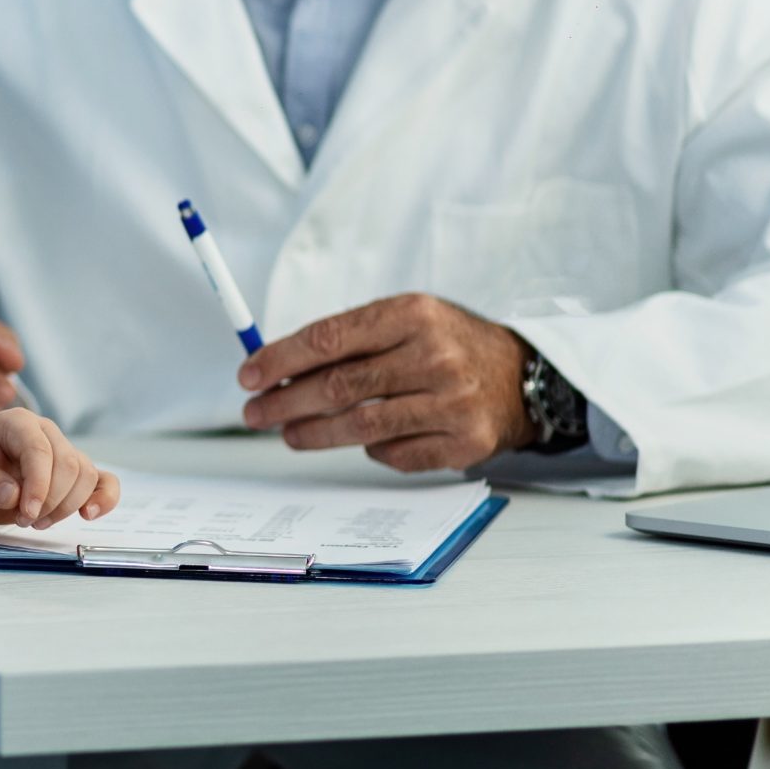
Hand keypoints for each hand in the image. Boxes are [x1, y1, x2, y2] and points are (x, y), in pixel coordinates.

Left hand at [0, 407, 117, 528]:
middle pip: (69, 465)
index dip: (38, 485)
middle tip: (23, 520)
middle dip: (51, 500)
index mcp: (17, 422)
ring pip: (86, 476)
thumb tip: (11, 494)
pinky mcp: (71, 475)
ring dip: (66, 506)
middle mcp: (45, 432)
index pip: (39, 451)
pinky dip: (103, 498)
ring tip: (35, 522)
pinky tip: (89, 515)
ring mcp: (62, 452)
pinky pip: (102, 482)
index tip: (24, 514)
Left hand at [237, 293, 536, 472]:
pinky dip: (370, 450)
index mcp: (413, 314)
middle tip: (255, 413)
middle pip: (340, 386)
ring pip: (362, 427)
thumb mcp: (405, 319)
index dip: (280, 360)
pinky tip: (359, 442)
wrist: (521, 376)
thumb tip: (276, 368)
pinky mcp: (465, 442)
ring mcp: (454, 402)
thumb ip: (347, 337)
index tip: (248, 377)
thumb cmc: (446, 344)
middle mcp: (435, 356)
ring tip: (289, 433)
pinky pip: (396, 454)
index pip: (329, 339)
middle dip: (287, 402)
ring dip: (315, 434)